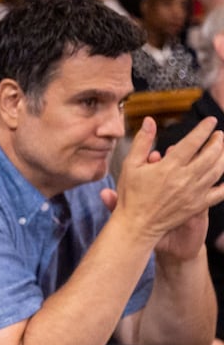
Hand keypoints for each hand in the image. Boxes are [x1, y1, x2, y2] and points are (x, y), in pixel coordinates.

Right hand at [106, 117, 223, 250]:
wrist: (137, 225)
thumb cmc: (131, 195)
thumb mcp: (131, 165)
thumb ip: (142, 141)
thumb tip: (149, 120)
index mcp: (168, 167)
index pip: (192, 142)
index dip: (204, 129)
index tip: (211, 121)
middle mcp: (185, 178)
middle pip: (211, 154)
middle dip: (218, 141)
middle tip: (220, 135)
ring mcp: (194, 193)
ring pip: (218, 170)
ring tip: (223, 149)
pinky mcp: (198, 205)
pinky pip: (220, 193)